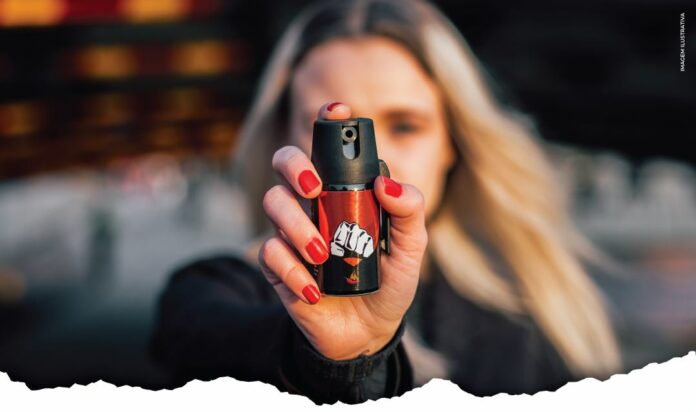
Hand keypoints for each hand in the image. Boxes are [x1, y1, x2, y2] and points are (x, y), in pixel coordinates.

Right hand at [258, 102, 426, 359]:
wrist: (367, 331)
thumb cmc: (389, 281)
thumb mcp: (411, 248)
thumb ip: (409, 211)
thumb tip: (383, 183)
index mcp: (344, 192)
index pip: (330, 148)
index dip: (328, 121)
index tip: (337, 110)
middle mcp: (313, 203)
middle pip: (285, 161)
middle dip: (294, 166)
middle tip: (314, 190)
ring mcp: (292, 232)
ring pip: (272, 203)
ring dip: (295, 226)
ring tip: (321, 254)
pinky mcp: (277, 264)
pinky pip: (269, 252)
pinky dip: (292, 271)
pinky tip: (314, 291)